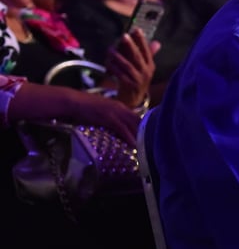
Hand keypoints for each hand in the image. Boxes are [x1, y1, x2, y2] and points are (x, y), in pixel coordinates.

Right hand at [13, 83, 140, 144]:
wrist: (74, 102)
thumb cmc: (87, 108)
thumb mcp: (104, 111)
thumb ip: (113, 118)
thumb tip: (119, 128)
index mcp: (121, 107)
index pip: (137, 117)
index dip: (145, 126)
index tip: (151, 135)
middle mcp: (122, 108)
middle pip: (139, 120)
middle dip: (146, 132)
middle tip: (152, 143)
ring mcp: (116, 112)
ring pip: (133, 124)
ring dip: (140, 136)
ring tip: (146, 146)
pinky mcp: (109, 117)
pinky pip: (122, 128)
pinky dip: (129, 136)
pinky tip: (133, 144)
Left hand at [105, 28, 160, 108]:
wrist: (133, 100)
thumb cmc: (137, 80)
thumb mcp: (144, 68)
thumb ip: (148, 55)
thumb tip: (157, 42)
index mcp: (150, 66)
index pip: (147, 51)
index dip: (142, 40)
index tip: (136, 29)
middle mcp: (146, 72)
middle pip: (138, 56)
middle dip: (130, 45)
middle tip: (123, 36)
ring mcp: (138, 79)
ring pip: (127, 65)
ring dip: (118, 56)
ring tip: (110, 49)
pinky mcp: (130, 86)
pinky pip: (120, 74)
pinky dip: (113, 67)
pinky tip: (108, 62)